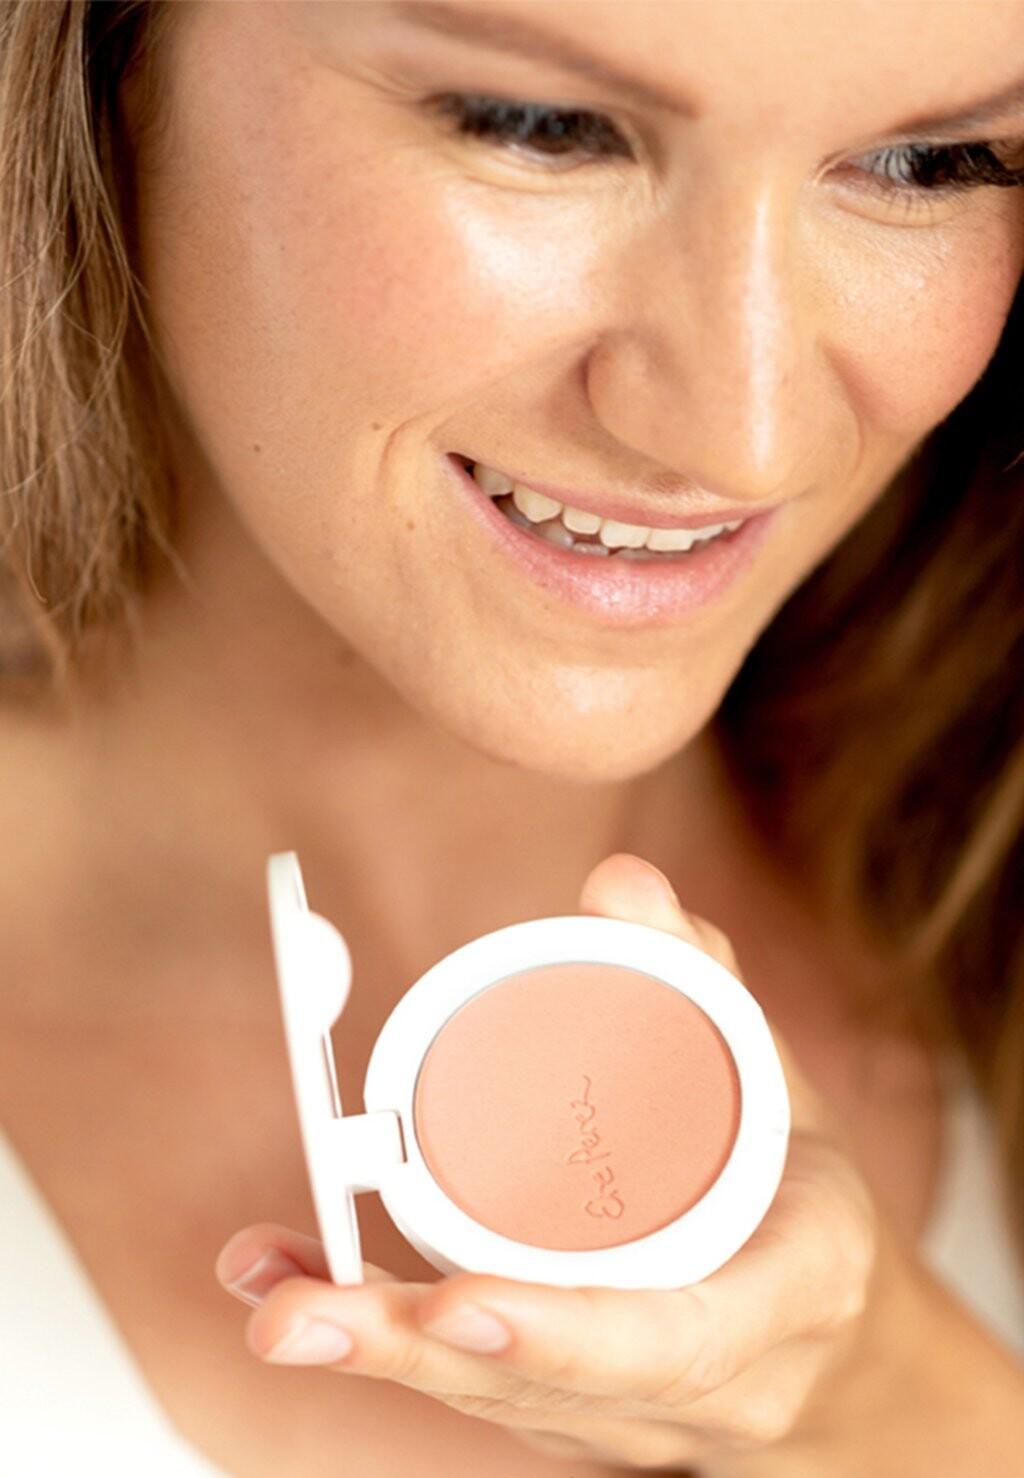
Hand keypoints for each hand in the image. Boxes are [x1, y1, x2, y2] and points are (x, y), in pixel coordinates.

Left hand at [216, 852, 888, 1472]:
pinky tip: (288, 1285)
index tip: (459, 1299)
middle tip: (298, 1310)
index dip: (565, 1332)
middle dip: (418, 1351)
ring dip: (376, 1349)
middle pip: (549, 1389)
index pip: (677, 1339)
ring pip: (496, 1401)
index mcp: (789, 1294)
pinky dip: (381, 1339)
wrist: (831, 1323)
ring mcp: (636, 1419)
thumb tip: (616, 883)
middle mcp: (713, 1387)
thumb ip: (699, 974)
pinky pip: (475, 1389)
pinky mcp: (574, 1417)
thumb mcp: (777, 1077)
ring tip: (271, 1289)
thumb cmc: (798, 1187)